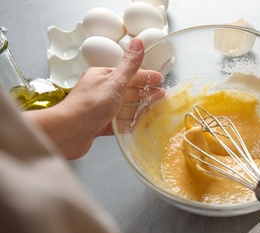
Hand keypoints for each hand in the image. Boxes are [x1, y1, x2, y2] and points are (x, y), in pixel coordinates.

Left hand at [25, 38, 164, 159]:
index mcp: (102, 77)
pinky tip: (141, 125)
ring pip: (125, 108)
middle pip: (128, 91)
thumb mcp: (114, 82)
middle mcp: (101, 92)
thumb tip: (138, 43)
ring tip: (156, 111)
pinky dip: (131, 124)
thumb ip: (129, 65)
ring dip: (140, 109)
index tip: (160, 79)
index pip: (129, 74)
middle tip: (161, 95)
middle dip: (145, 93)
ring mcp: (100, 109)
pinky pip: (120, 124)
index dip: (146, 76)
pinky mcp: (100, 125)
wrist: (69, 132)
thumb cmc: (89, 105)